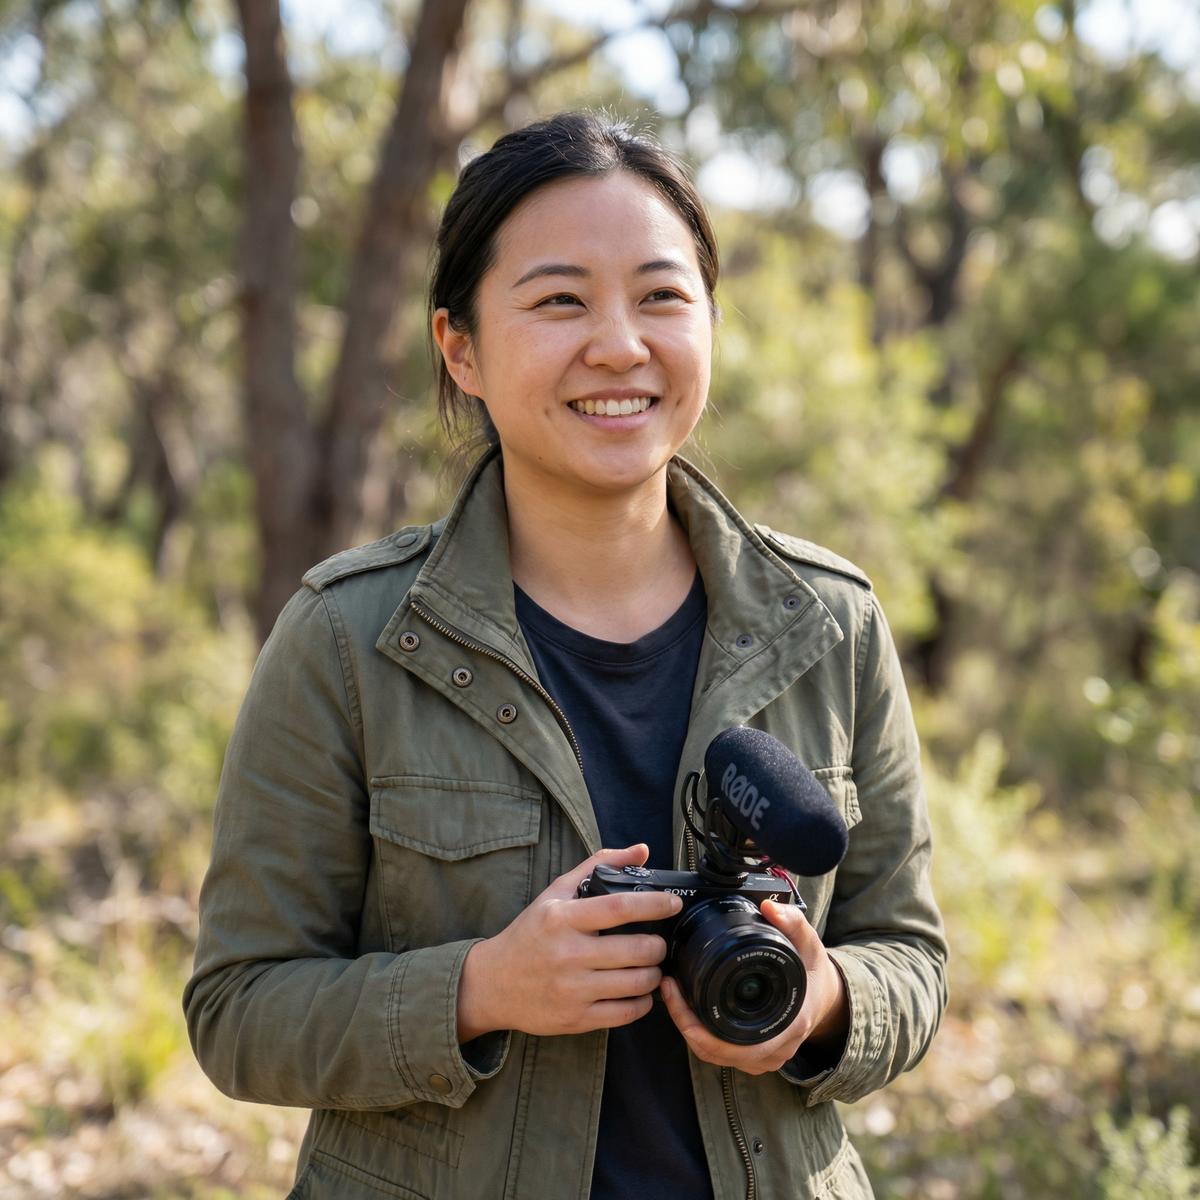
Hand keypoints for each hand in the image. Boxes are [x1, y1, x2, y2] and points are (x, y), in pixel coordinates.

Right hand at [457, 844, 683, 1040]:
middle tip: (657, 943)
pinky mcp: (576, 1019)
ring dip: (654, 974)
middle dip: (658, 946)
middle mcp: (568, 954)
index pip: (620, 907)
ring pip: (637, 983)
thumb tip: (641, 850)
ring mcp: (572, 990)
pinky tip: (638, 992)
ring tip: (649, 967)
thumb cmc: (530, 934)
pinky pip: (626, 1013)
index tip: (673, 903)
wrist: (492, 984)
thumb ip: (598, 866)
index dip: (655, 904)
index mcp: (563, 918)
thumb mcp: (556, 894)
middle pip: (637, 950)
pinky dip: (642, 1002)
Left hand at [659, 899, 847, 1074]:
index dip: (695, 1024)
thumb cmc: (814, 974)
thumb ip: (792, 922)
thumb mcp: (810, 944)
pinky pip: (718, 1053)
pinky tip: (687, 1008)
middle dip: (684, 1022)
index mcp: (786, 1026)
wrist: (827, 999)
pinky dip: (700, 1034)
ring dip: (688, 1029)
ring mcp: (762, 1058)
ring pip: (712, 1054)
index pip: (731, 1043)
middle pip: (714, 1051)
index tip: (676, 991)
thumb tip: (769, 906)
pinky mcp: (752, 1056)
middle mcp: (772, 1050)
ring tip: (672, 994)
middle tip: (667, 988)